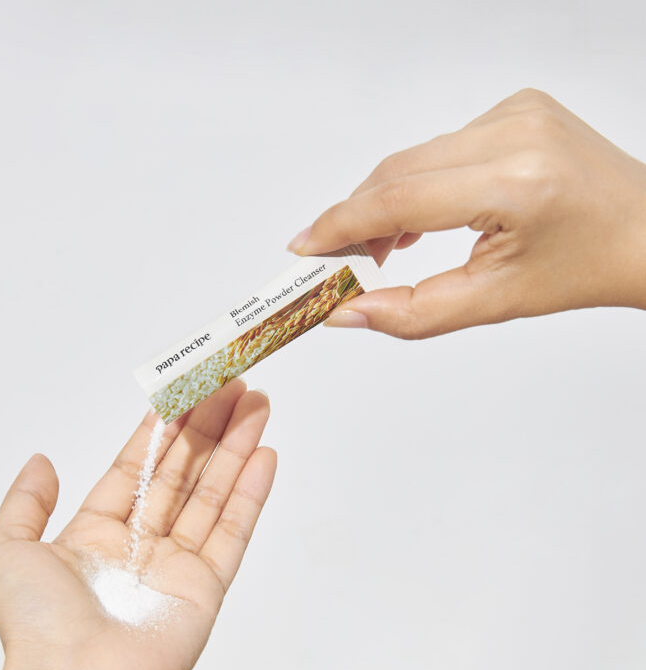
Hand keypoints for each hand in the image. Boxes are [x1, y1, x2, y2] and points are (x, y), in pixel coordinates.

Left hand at [0, 380, 274, 669]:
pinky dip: (251, 493)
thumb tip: (41, 460)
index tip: (184, 391)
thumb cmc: (37, 625)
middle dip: (209, 426)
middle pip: (184, 471)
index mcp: (98, 532)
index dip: (165, 427)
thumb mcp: (6, 550)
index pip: (140, 465)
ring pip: (214, 492)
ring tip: (257, 407)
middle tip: (233, 386)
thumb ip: (25, 501)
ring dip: (237, 448)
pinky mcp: (208, 586)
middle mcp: (142, 544)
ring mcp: (178, 564)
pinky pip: (234, 530)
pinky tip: (264, 456)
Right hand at [288, 88, 645, 337]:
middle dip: (355, 218)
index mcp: (515, 183)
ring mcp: (514, 111)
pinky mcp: (514, 106)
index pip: (400, 199)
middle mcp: (514, 132)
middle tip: (333, 260)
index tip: (305, 248)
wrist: (643, 232)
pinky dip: (415, 183)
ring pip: (413, 158)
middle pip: (397, 172)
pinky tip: (415, 219)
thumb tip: (346, 312)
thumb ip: (412, 314)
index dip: (342, 225)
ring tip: (375, 250)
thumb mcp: (494, 303)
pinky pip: (438, 147)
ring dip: (383, 202)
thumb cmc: (583, 270)